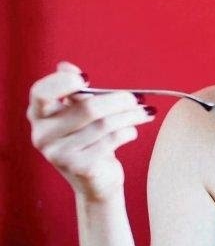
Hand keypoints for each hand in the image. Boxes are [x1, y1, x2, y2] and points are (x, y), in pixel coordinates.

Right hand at [28, 62, 155, 200]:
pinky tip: (132, 131)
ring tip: (145, 113)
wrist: (96, 180)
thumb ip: (73, 91)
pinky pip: (112, 140)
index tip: (87, 80)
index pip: (42, 93)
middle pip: (87, 108)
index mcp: (38, 116)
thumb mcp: (78, 113)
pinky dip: (129, 132)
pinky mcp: (79, 166)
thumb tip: (65, 66)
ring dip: (131, 115)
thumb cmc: (89, 139)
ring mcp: (58, 153)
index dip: (63, 82)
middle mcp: (42, 135)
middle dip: (119, 100)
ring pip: (105, 124)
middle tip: (138, 98)